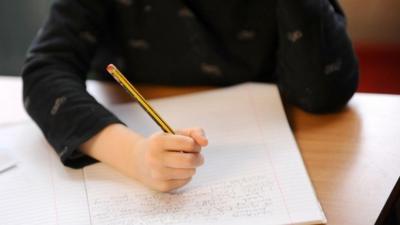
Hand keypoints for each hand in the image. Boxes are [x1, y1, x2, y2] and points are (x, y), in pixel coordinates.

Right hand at [81, 124, 207, 192]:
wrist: (138, 160)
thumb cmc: (162, 145)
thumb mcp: (175, 133)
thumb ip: (194, 133)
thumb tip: (205, 142)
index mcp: (158, 142)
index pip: (188, 144)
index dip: (195, 145)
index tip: (192, 145)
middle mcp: (155, 158)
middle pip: (190, 161)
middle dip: (198, 158)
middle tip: (196, 156)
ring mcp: (157, 174)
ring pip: (190, 172)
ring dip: (192, 167)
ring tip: (185, 163)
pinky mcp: (162, 186)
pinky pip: (185, 181)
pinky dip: (186, 175)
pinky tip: (178, 171)